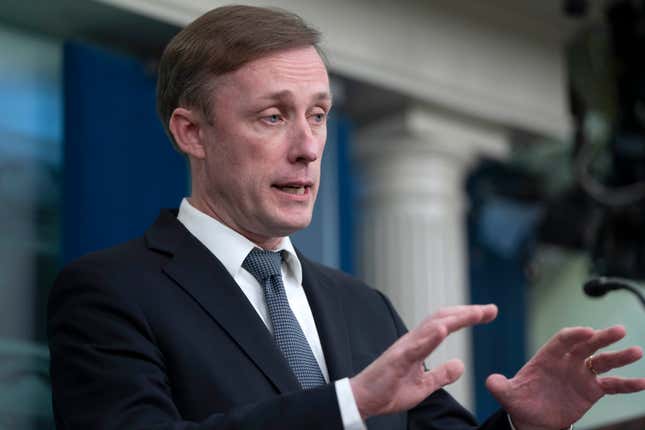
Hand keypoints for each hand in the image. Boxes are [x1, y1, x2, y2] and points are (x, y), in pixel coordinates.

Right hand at [350, 304, 497, 418]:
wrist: (364, 400)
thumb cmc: (389, 390)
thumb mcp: (424, 385)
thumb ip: (442, 374)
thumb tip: (461, 364)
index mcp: (420, 345)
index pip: (447, 324)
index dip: (468, 316)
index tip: (489, 312)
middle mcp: (413, 340)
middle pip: (443, 318)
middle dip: (468, 312)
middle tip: (491, 310)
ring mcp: (404, 348)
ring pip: (432, 326)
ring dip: (455, 319)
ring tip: (475, 314)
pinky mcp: (396, 360)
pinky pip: (415, 346)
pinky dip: (430, 337)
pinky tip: (444, 330)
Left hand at [486, 325, 644, 429]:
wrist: (533, 420)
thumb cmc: (521, 402)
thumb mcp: (508, 395)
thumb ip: (500, 387)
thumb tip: (490, 381)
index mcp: (547, 358)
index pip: (562, 341)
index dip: (574, 335)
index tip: (588, 331)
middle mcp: (567, 362)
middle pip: (586, 345)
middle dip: (601, 337)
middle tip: (619, 331)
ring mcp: (581, 374)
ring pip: (602, 361)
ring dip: (619, 356)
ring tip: (636, 351)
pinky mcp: (592, 390)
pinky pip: (612, 385)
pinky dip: (627, 384)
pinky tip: (642, 382)